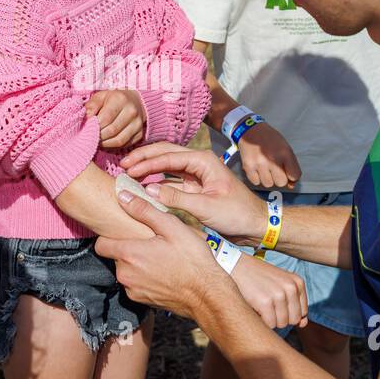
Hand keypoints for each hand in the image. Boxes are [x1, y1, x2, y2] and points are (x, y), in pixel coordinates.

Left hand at [87, 89, 145, 149]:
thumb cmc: (113, 100)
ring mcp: (137, 124)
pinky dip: (113, 146)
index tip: (86, 129)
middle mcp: (131, 112)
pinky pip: (124, 145)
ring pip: (118, 141)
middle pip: (111, 131)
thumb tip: (85, 119)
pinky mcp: (140, 134)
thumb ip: (91, 106)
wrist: (134, 102)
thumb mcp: (100, 97)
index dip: (94, 127)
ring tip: (96, 141)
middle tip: (89, 137)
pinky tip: (106, 142)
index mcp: (120, 100)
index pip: (105, 119)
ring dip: (105, 144)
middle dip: (98, 137)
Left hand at [94, 192, 233, 317]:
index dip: (110, 236)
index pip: (100, 244)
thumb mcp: (172, 227)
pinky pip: (134, 284)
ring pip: (125, 271)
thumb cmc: (192, 260)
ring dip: (136, 264)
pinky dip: (143, 278)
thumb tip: (122, 196)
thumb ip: (144, 210)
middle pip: (114, 256)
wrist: (206, 295)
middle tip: (149, 243)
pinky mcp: (141, 301)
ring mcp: (132, 290)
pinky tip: (161, 273)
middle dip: (127, 249)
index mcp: (129, 254)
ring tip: (157, 258)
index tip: (123, 232)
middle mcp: (125, 274)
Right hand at [118, 142, 267, 245]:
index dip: (146, 162)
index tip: (128, 168)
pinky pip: (171, 181)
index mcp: (203, 161)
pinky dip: (156, 182)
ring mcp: (196, 175)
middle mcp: (198, 163)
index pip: (169, 156)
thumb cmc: (237, 214)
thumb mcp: (206, 207)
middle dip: (144, 158)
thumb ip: (176, 198)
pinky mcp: (194, 188)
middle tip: (123, 165)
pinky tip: (143, 187)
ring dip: (148, 169)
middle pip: (165, 153)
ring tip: (128, 174)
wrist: (256, 225)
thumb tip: (148, 190)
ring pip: (166, 166)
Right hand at [229, 253, 307, 329]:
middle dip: (279, 318)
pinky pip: (269, 325)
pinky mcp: (265, 302)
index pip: (302, 313)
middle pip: (293, 320)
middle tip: (266, 305)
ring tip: (260, 305)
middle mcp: (291, 287)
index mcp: (297, 282)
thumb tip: (303, 324)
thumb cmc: (257, 277)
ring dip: (269, 320)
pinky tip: (254, 308)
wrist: (234, 266)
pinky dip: (261, 321)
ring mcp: (279, 294)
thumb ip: (294, 304)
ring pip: (281, 324)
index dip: (287, 313)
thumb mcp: (280, 285)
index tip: (275, 304)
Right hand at [235, 122, 300, 188]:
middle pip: (281, 183)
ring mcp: (259, 163)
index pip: (294, 176)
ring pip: (268, 184)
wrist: (250, 130)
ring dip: (268, 179)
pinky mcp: (248, 166)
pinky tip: (257, 169)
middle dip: (279, 178)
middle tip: (275, 170)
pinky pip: (256, 182)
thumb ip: (291, 166)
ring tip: (265, 168)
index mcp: (284, 153)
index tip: (288, 173)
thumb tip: (291, 185)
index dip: (292, 177)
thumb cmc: (270, 139)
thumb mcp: (285, 148)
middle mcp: (272, 159)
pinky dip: (257, 178)